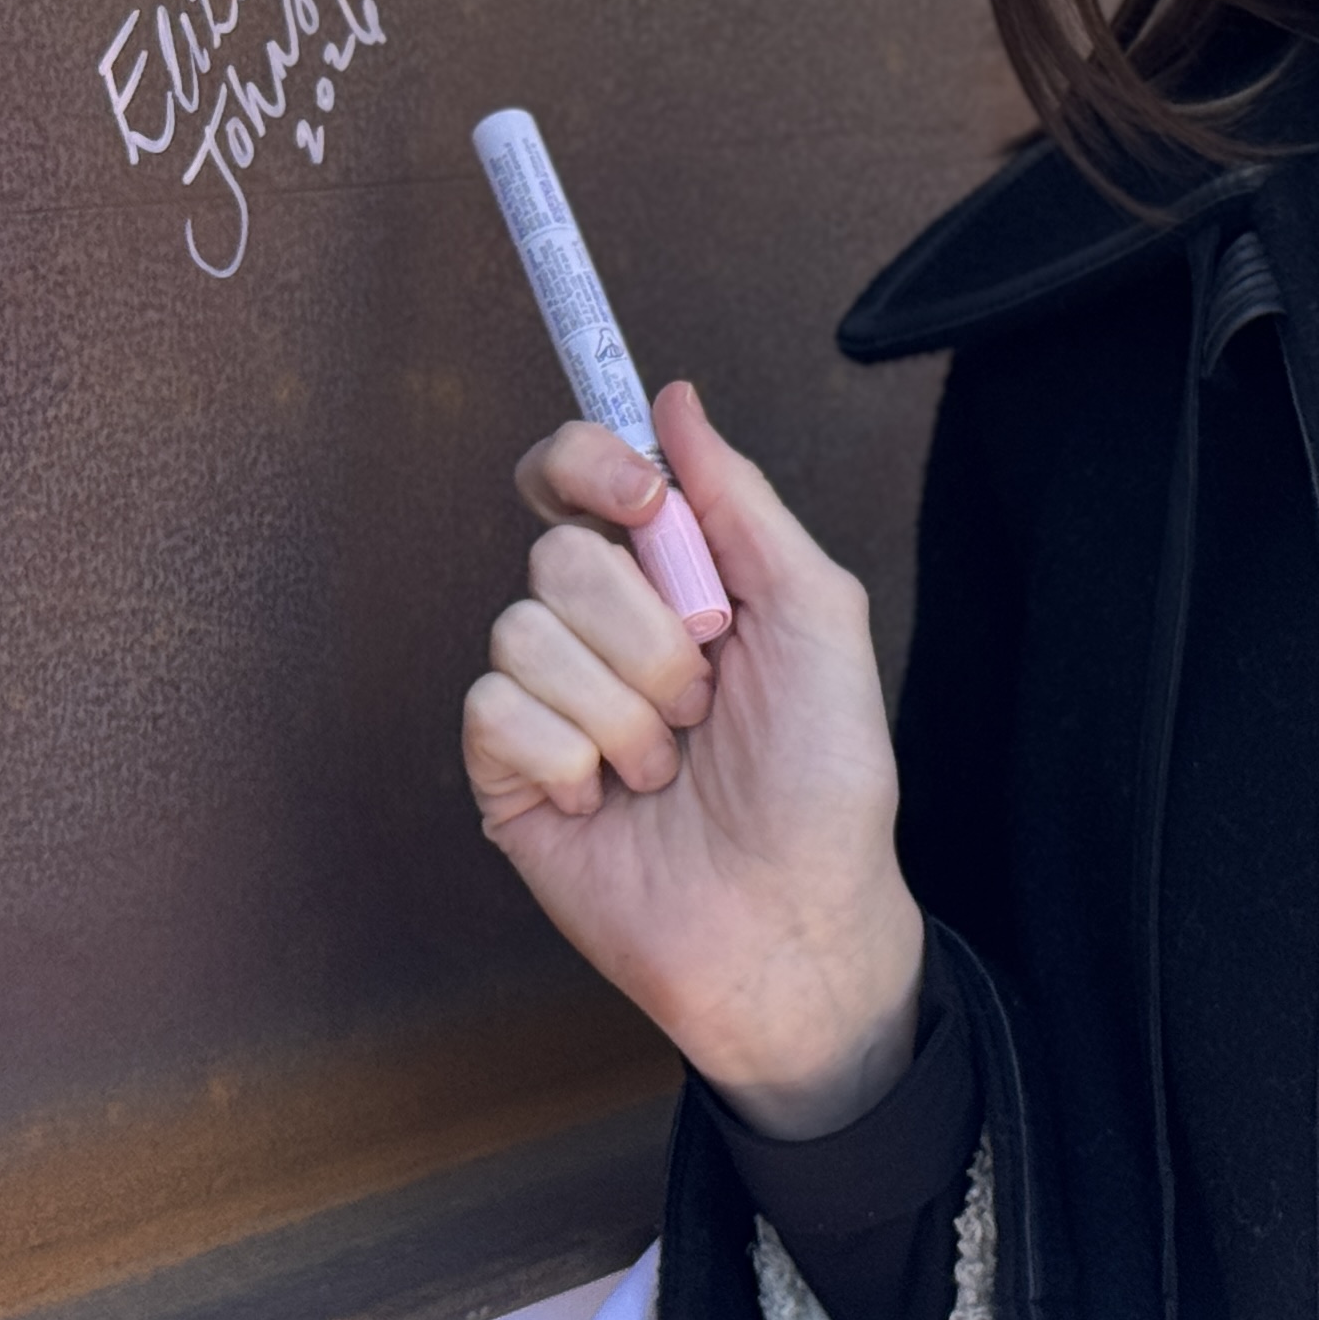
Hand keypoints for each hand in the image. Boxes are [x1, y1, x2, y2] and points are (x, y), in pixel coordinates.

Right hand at [463, 378, 925, 1138]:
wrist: (796, 921)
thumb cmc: (824, 780)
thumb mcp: (815, 616)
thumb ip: (741, 499)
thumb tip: (673, 398)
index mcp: (669, 579)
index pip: (579, 474)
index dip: (590, 463)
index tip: (644, 501)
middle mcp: (598, 630)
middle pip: (557, 553)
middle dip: (648, 632)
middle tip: (705, 701)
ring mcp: (546, 703)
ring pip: (521, 631)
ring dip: (621, 709)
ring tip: (668, 768)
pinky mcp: (506, 777)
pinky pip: (494, 712)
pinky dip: (569, 756)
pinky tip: (610, 803)